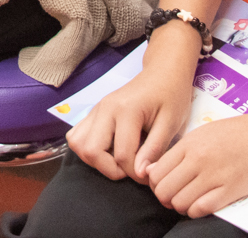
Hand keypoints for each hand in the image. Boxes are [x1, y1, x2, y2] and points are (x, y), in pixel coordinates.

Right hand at [68, 48, 195, 182]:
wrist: (162, 73)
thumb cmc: (171, 97)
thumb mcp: (170, 124)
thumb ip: (154, 149)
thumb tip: (139, 174)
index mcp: (126, 110)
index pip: (122, 155)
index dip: (136, 174)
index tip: (150, 176)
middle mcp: (105, 109)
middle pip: (91, 151)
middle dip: (111, 170)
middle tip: (130, 170)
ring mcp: (96, 109)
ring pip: (78, 144)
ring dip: (95, 160)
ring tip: (117, 162)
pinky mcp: (93, 112)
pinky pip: (76, 135)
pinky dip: (87, 149)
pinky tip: (108, 151)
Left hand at [144, 107, 247, 217]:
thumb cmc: (237, 132)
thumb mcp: (203, 133)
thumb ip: (179, 151)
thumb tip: (153, 170)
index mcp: (189, 144)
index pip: (156, 171)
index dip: (155, 183)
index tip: (163, 185)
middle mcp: (197, 160)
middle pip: (163, 189)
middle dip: (164, 198)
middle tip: (173, 196)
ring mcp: (214, 176)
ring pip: (179, 202)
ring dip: (180, 206)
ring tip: (188, 201)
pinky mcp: (231, 190)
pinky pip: (201, 209)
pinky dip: (196, 211)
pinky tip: (201, 205)